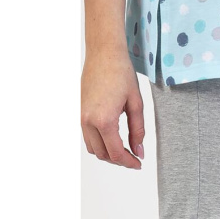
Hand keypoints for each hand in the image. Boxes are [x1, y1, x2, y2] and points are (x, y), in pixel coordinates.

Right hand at [81, 49, 144, 169]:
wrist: (104, 54)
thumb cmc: (122, 74)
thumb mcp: (136, 102)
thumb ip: (138, 129)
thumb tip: (139, 150)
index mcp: (104, 120)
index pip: (115, 153)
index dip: (129, 162)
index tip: (139, 163)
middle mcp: (88, 122)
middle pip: (103, 154)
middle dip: (119, 160)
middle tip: (135, 157)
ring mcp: (81, 118)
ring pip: (93, 148)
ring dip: (108, 153)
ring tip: (125, 149)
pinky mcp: (80, 112)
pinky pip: (88, 137)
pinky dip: (100, 143)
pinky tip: (113, 138)